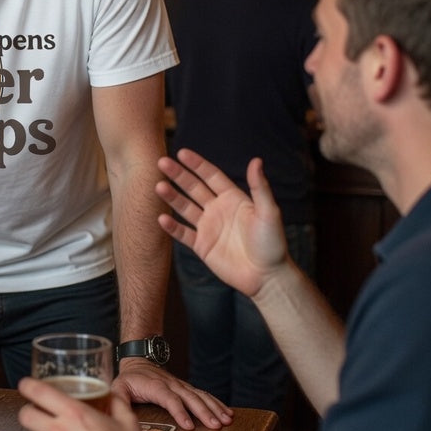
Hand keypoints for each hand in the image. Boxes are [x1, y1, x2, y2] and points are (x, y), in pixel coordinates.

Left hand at [111, 359, 231, 430]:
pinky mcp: (186, 389)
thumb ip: (118, 399)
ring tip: (227, 420)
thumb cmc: (128, 379)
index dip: (179, 411)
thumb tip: (116, 410)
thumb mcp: (118, 387)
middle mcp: (171, 385)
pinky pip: (204, 395)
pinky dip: (216, 403)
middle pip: (190, 398)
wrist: (139, 361)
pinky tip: (227, 412)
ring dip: (214, 408)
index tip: (188, 425)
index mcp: (155, 386)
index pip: (169, 399)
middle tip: (216, 426)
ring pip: (200, 396)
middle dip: (204, 412)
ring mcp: (181, 386)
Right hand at [156, 149, 288, 299]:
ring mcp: (208, 227)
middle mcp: (217, 209)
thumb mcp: (268, 212)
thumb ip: (259, 187)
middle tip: (162, 162)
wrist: (267, 277)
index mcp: (233, 198)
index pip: (211, 176)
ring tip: (158, 186)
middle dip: (178, 175)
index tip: (182, 153)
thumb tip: (256, 160)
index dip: (196, 164)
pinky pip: (183, 233)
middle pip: (193, 188)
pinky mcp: (202, 246)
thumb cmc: (272, 243)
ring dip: (172, 197)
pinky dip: (171, 226)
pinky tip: (161, 217)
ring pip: (185, 207)